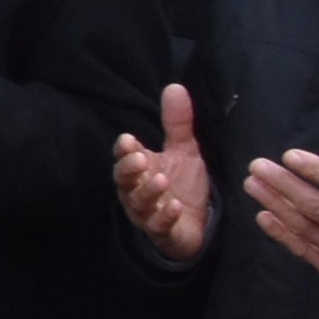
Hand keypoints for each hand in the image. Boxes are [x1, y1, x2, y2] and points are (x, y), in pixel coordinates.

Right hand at [116, 85, 211, 261]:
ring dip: (148, 192)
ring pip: (138, 203)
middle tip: (141, 159)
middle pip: (124, 180)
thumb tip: (175, 86)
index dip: (124, 151)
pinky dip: (164, 217)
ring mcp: (147, 213)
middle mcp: (136, 190)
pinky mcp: (162, 231)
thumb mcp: (184, 151)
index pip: (124, 157)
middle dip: (130, 170)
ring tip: (161, 181)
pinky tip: (174, 208)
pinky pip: (158, 226)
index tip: (129, 140)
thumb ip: (177, 122)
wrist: (194, 224)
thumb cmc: (182, 185)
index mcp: (139, 169)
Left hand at [248, 147, 318, 310]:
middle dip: (283, 183)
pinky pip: (303, 250)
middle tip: (258, 165)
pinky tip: (263, 215)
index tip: (290, 155)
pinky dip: (281, 233)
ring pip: (303, 226)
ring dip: (274, 203)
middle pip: (315, 206)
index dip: (316, 170)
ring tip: (252, 184)